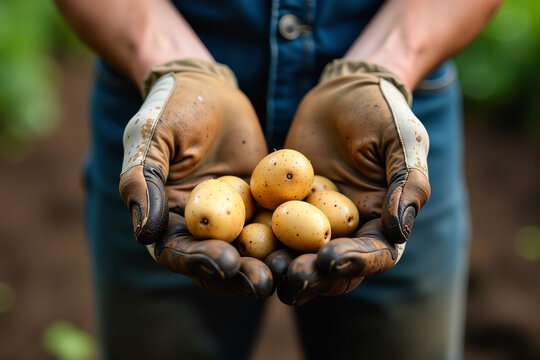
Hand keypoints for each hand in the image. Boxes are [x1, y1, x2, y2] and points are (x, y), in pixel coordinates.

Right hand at [119, 59, 272, 298]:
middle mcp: (202, 227)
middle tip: (264, 283)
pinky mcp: (263, 204)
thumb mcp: (149, 139)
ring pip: (254, 249)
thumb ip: (141, 181)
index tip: (225, 263)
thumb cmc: (169, 110)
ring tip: (293, 272)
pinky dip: (296, 235)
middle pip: (220, 261)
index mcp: (167, 221)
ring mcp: (235, 218)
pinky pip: (280, 222)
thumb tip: (145, 234)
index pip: (180, 252)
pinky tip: (316, 243)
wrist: (207, 89)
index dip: (200, 262)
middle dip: (241, 276)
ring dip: (272, 265)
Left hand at [277, 59, 430, 304]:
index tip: (328, 258)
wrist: (342, 91)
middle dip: (315, 277)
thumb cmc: (381, 112)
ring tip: (267, 269)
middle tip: (292, 277)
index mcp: (383, 220)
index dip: (355, 261)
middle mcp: (349, 228)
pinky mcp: (285, 207)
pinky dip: (260, 240)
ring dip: (285, 268)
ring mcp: (315, 220)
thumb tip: (398, 232)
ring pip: (301, 255)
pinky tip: (243, 247)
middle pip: (335, 267)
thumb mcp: (403, 140)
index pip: (375, 253)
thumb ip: (409, 183)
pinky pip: (273, 228)